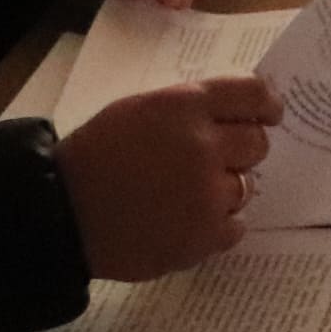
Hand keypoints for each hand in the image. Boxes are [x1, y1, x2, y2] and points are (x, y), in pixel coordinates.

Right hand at [54, 74, 278, 276]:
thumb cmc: (95, 157)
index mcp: (186, 106)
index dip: (267, 105)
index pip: (254, 96)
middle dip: (241, 151)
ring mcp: (208, 193)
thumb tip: (242, 111)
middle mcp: (204, 145)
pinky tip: (185, 222)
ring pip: (245, 187)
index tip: (270, 115)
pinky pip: (236, 226)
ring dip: (223, 191)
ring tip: (183, 197)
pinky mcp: (205, 235)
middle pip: (257, 143)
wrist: (60, 213)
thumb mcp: (139, 110)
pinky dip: (216, 226)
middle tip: (212, 161)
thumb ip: (190, 108)